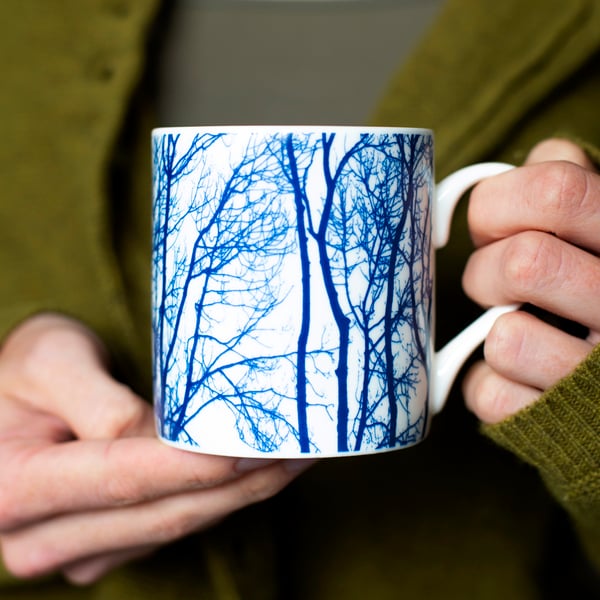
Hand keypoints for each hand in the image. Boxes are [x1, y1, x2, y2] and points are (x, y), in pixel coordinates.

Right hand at [0, 314, 312, 583]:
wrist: (13, 403)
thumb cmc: (26, 371)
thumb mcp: (50, 360)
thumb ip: (99, 400)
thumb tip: (162, 434)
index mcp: (16, 486)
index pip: (121, 478)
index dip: (191, 466)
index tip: (250, 448)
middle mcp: (43, 536)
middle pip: (160, 512)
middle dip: (237, 483)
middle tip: (298, 448)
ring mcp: (79, 548)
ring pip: (175, 525)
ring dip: (240, 494)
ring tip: (294, 457)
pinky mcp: (108, 545)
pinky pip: (174, 524)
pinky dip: (220, 499)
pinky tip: (257, 473)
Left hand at [462, 139, 599, 422]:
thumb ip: (574, 189)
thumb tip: (521, 165)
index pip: (555, 191)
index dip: (496, 205)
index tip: (490, 226)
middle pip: (523, 263)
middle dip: (485, 272)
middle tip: (496, 284)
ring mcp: (598, 374)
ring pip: (505, 336)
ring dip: (494, 331)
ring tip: (520, 331)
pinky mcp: (562, 423)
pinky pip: (491, 394)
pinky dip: (488, 383)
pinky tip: (521, 377)